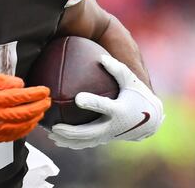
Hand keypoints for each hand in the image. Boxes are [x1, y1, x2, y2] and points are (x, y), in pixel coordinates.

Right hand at [0, 72, 50, 142]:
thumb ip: (1, 80)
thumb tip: (19, 84)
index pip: (21, 97)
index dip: (35, 94)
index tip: (44, 90)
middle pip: (25, 112)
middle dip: (39, 106)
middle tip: (47, 100)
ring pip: (22, 125)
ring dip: (35, 118)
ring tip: (41, 111)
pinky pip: (14, 135)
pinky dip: (25, 130)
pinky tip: (29, 125)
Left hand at [48, 54, 163, 148]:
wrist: (151, 120)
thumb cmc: (138, 96)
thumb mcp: (131, 81)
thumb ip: (117, 69)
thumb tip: (101, 57)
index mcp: (119, 110)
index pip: (104, 106)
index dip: (93, 103)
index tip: (78, 98)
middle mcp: (113, 126)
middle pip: (90, 132)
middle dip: (72, 132)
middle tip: (55, 127)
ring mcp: (108, 135)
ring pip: (85, 142)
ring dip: (67, 140)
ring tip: (50, 135)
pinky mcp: (104, 139)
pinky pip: (86, 143)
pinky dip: (72, 143)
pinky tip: (57, 140)